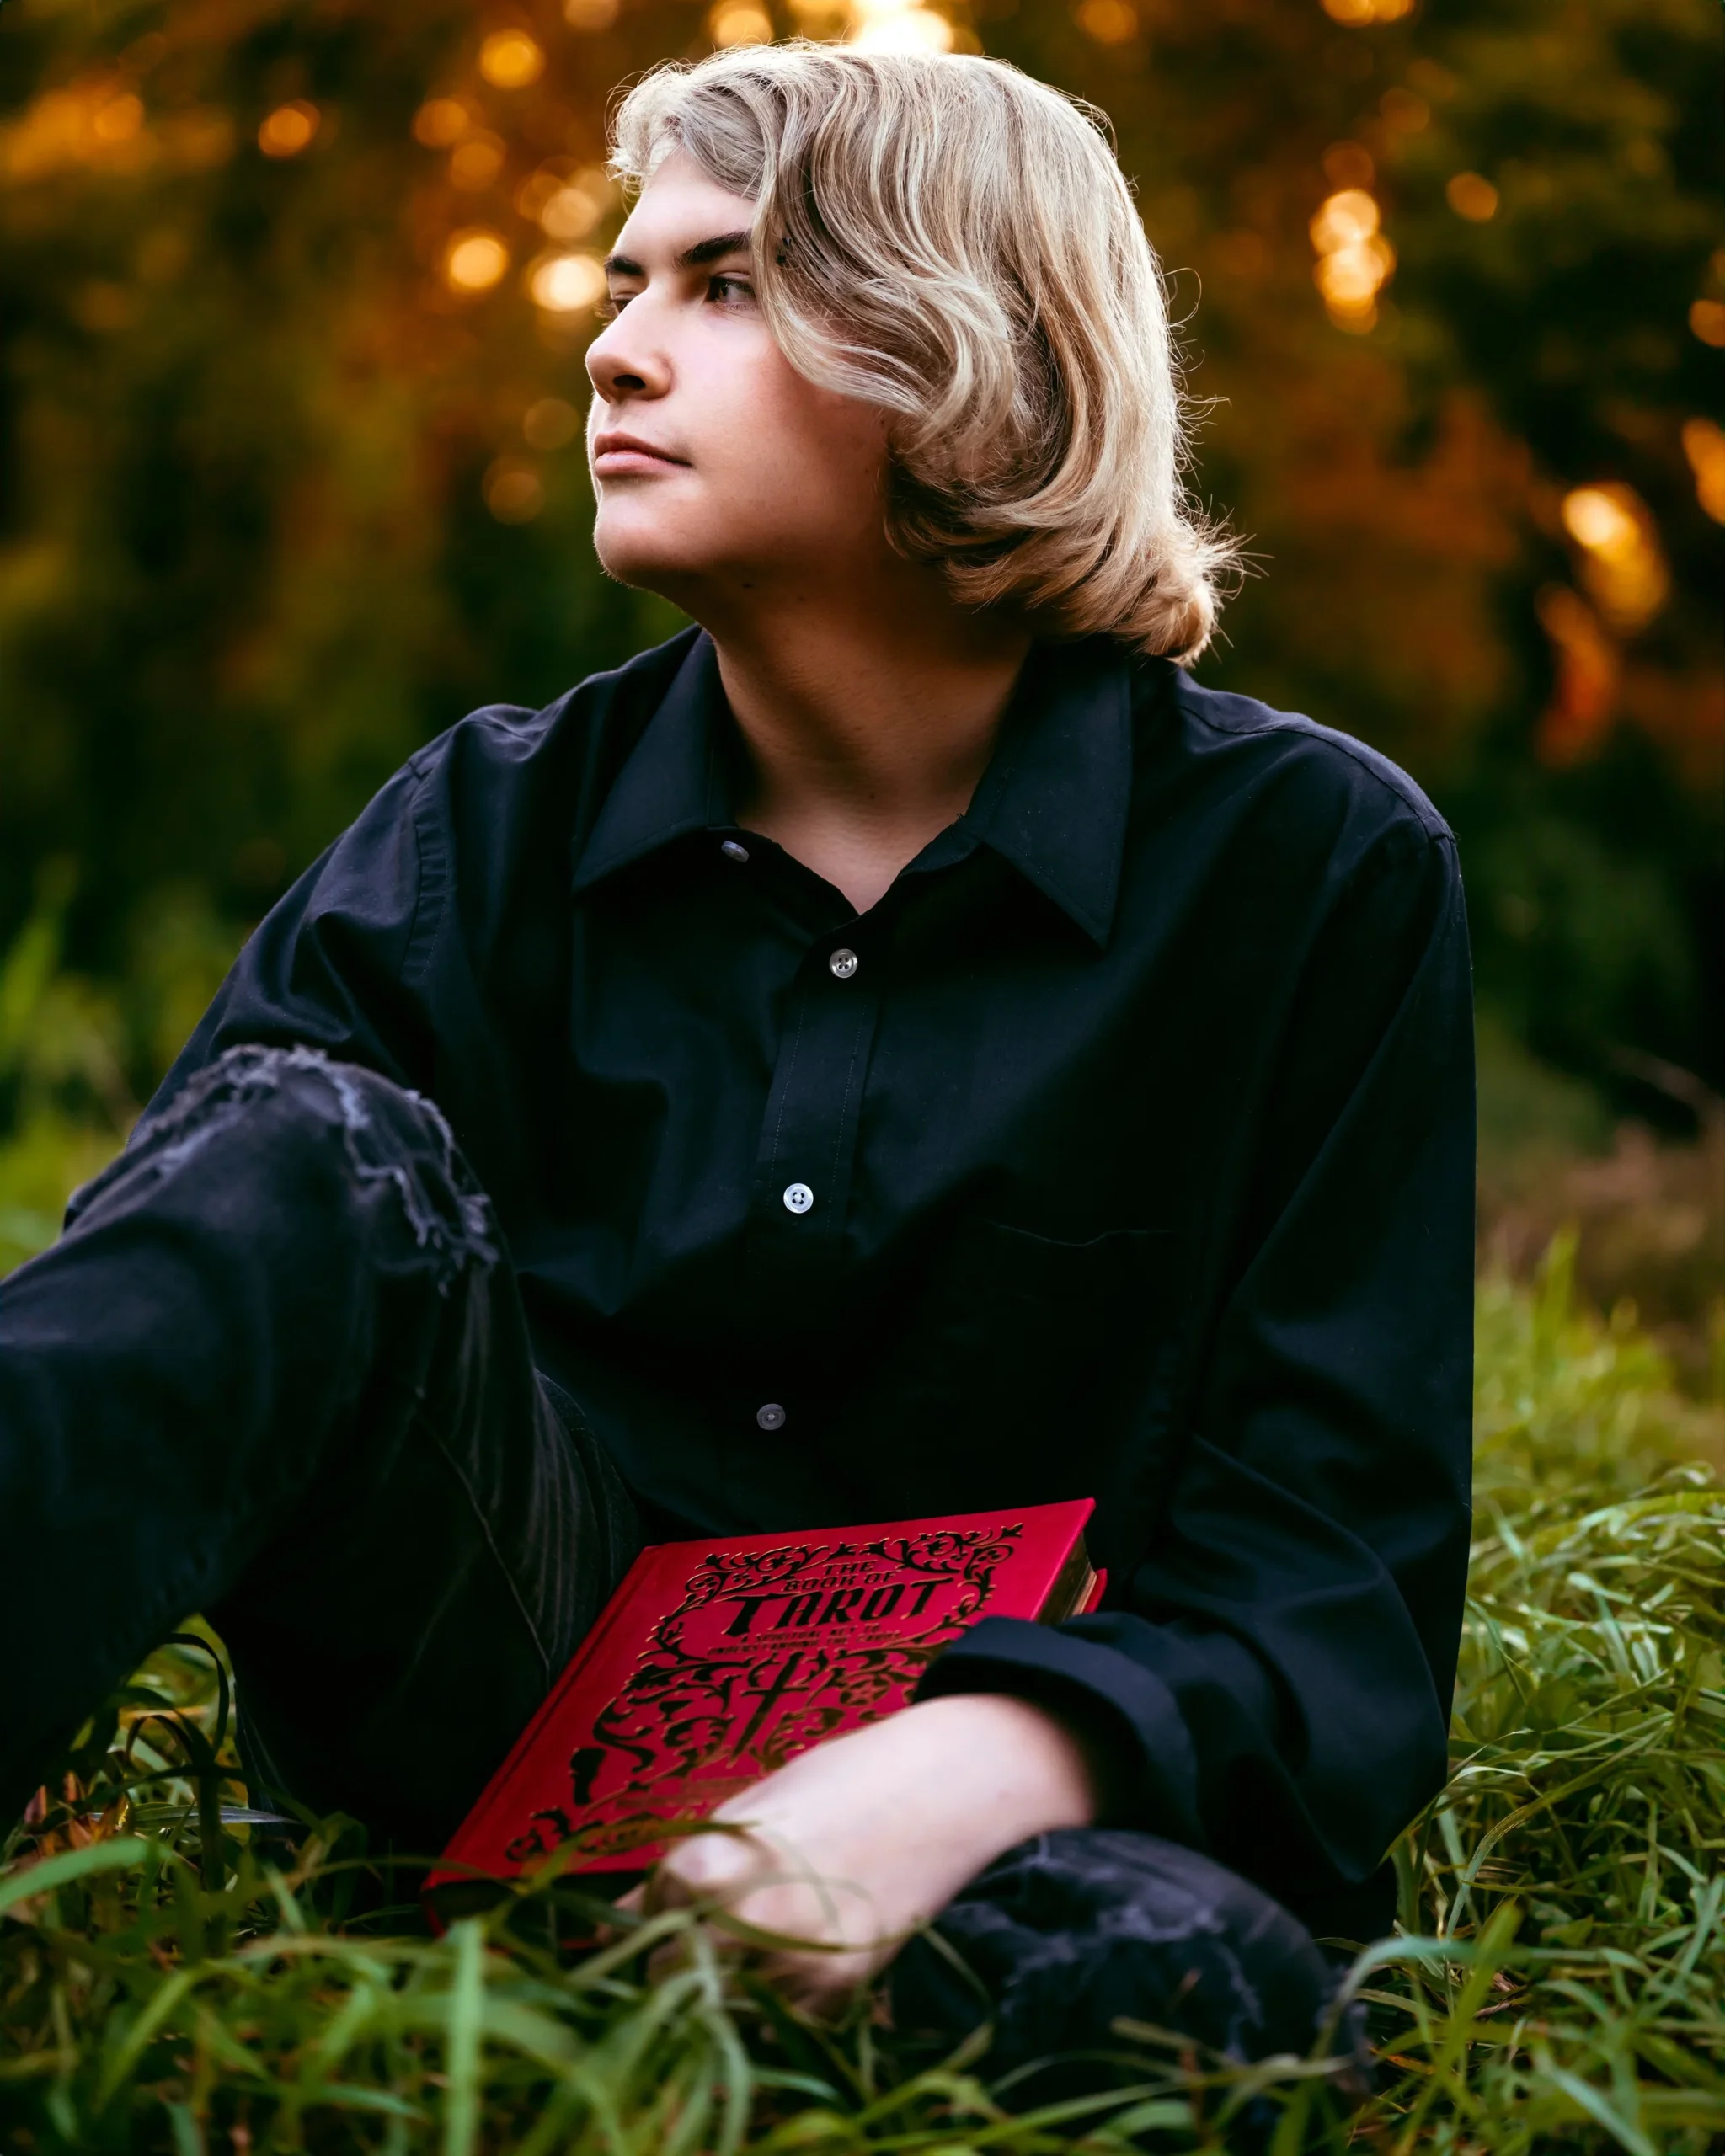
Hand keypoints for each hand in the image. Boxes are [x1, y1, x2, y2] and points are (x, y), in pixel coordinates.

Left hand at [621, 1692, 1099, 2009]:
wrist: (944, 1789)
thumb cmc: (842, 1780)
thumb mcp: (754, 1805)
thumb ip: (690, 1865)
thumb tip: (619, 1917)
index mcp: (708, 1863)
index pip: (644, 1915)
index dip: (657, 1907)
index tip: (672, 1902)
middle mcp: (742, 1922)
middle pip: (669, 1976)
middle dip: (677, 1958)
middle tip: (704, 1933)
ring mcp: (793, 1964)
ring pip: (724, 2005)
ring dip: (728, 1982)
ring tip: (760, 1936)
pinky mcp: (840, 1991)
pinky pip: (785, 2016)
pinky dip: (783, 1996)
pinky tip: (803, 1948)